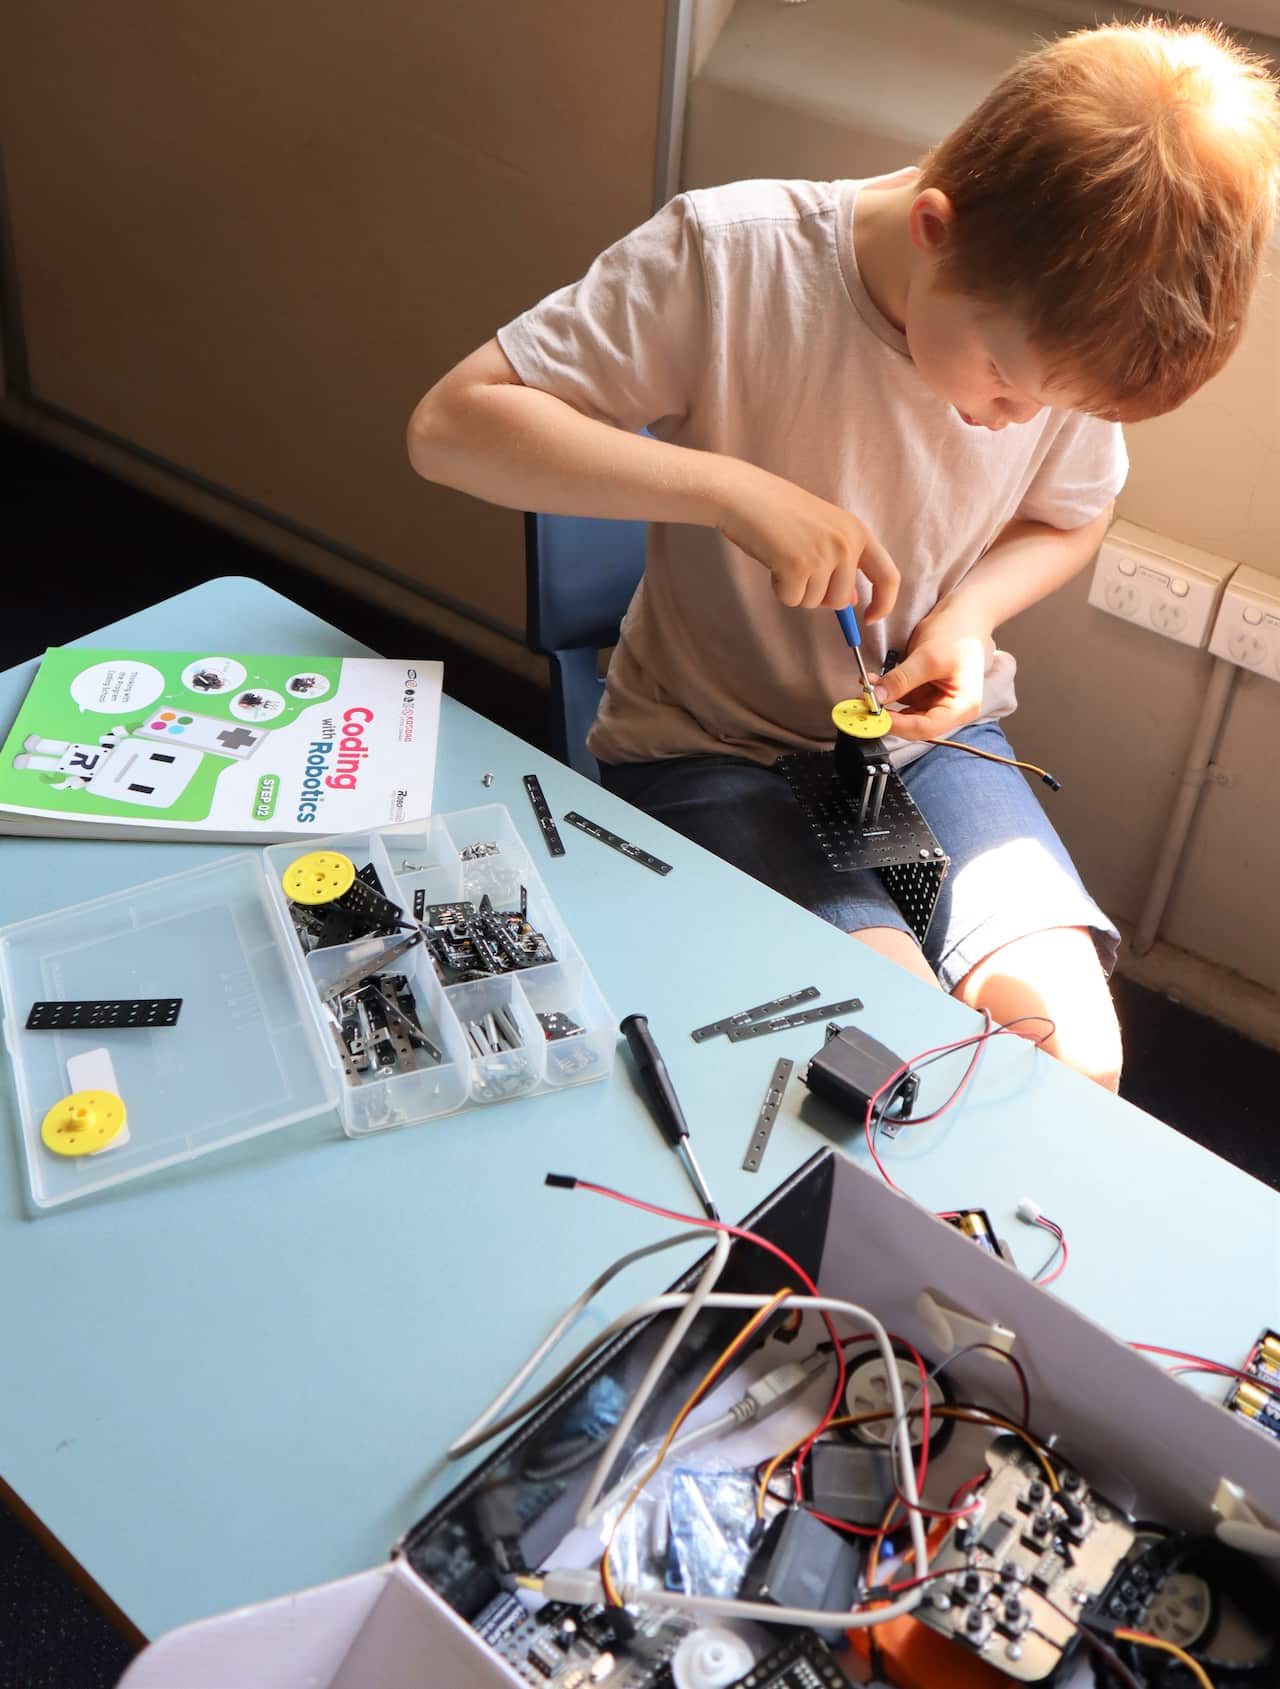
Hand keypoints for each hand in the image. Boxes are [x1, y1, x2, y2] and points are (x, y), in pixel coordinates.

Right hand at [715, 466, 898, 619]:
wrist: (746, 494)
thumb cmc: (779, 511)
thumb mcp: (822, 532)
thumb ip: (842, 563)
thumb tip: (851, 602)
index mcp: (858, 531)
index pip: (888, 576)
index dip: (883, 603)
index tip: (870, 618)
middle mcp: (846, 543)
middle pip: (840, 600)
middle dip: (818, 595)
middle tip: (798, 569)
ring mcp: (824, 554)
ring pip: (814, 602)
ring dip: (796, 589)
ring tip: (783, 558)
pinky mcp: (798, 566)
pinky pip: (791, 600)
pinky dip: (779, 589)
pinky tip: (773, 562)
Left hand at [873, 610, 991, 740]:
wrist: (962, 613)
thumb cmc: (958, 633)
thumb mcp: (929, 657)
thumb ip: (902, 680)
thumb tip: (877, 697)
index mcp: (961, 707)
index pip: (927, 728)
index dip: (899, 725)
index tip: (876, 716)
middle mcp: (949, 708)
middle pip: (914, 724)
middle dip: (888, 716)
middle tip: (864, 706)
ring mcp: (934, 700)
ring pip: (903, 712)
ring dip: (883, 703)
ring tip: (865, 690)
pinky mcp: (922, 690)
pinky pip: (899, 697)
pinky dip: (884, 691)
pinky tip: (871, 681)